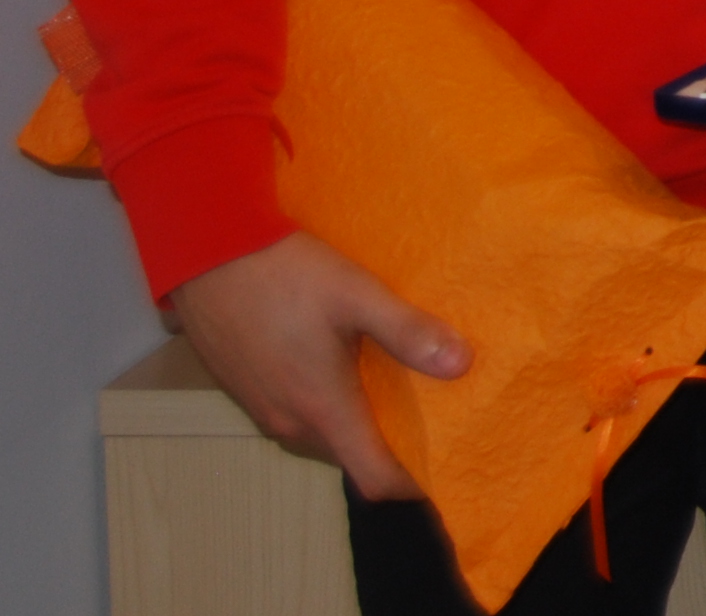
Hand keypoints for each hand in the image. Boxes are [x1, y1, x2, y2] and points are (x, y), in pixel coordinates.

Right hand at [167, 232, 465, 499]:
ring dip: (357, 422)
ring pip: (324, 434)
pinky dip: (327, 405)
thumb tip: (461, 365)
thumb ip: (408, 331)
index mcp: (322, 408)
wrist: (207, 258)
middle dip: (390, 445)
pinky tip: (347, 369)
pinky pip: (299, 414)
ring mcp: (264, 410)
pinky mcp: (248, 392)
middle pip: (351, 455)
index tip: (444, 469)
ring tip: (398, 391)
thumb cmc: (285, 275)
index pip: (372, 476)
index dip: (410, 483)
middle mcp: (290, 422)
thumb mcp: (358, 294)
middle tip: (435, 415)